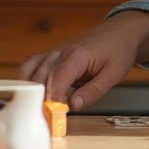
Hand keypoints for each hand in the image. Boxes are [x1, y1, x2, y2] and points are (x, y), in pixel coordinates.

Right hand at [16, 9, 148, 109]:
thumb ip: (93, 91)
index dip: (54, 98)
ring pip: (30, 71)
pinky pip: (31, 67)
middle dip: (41, 99)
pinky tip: (36, 94)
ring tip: (41, 107)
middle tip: (48, 118)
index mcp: (78, 55)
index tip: (55, 114)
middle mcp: (61, 52)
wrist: (120, 31)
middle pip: (40, 77)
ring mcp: (53, 53)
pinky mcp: (51, 56)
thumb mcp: (114, 74)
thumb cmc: (119, 50)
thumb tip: (74, 105)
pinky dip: (28, 81)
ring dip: (32, 91)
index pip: (58, 78)